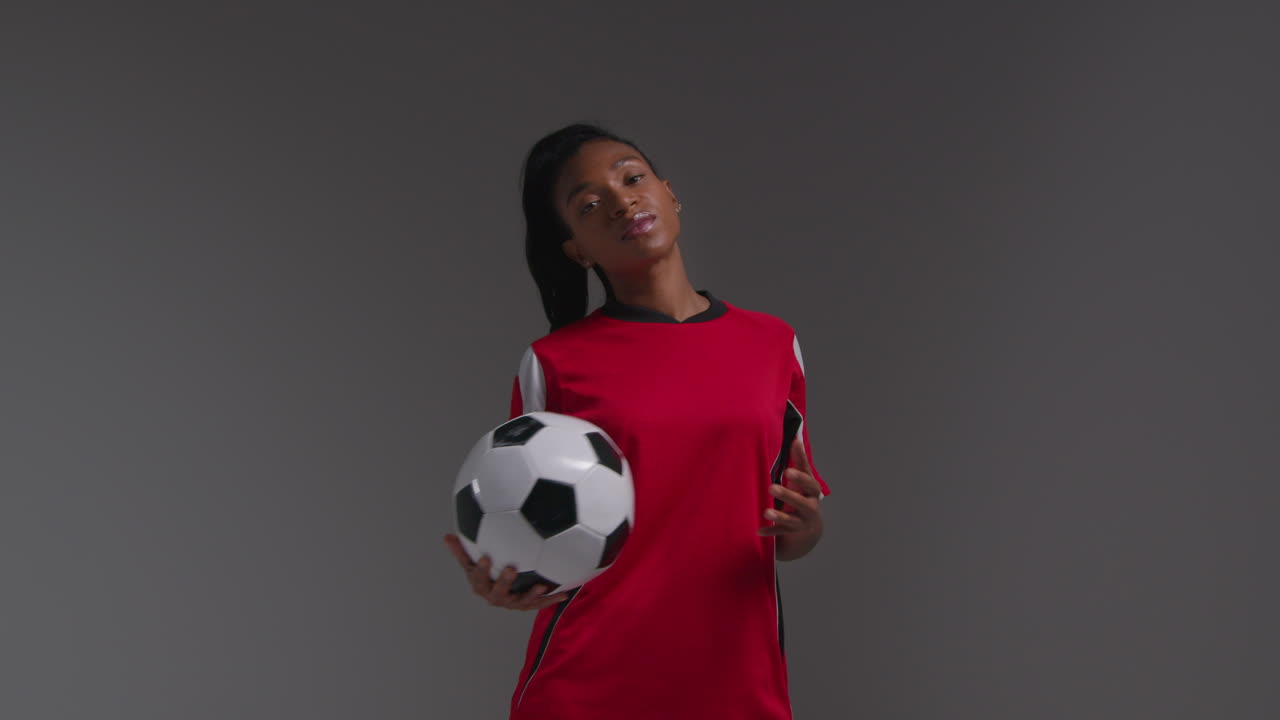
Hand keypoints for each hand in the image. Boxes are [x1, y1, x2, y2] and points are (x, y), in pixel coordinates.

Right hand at [443, 533, 570, 609]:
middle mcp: (496, 597)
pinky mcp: (528, 605)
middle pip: (499, 593)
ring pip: (522, 601)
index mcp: (482, 586)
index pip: (478, 579)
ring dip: (531, 594)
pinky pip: (540, 604)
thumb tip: (445, 537)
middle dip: (504, 583)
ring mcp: (513, 603)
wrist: (503, 591)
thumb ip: (462, 551)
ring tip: (541, 585)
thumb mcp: (472, 562)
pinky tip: (565, 593)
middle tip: (510, 569)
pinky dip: (552, 599)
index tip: (484, 558)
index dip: (480, 570)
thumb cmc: (486, 572)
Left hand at [758, 434, 823, 539]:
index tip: (788, 471)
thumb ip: (800, 460)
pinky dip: (770, 532)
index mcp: (813, 492)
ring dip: (779, 516)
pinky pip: (781, 533)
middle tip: (771, 487)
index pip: (810, 484)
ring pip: (792, 521)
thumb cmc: (804, 494)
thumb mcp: (804, 478)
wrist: (809, 526)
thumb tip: (796, 438)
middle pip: (802, 503)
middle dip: (788, 495)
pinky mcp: (792, 533)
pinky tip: (758, 531)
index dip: (800, 478)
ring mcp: (802, 522)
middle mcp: (811, 508)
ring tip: (765, 512)